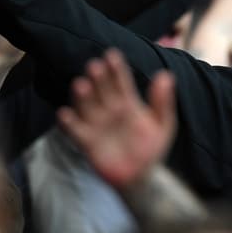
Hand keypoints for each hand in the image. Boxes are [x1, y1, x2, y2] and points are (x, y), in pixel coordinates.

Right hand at [57, 49, 176, 192]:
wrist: (142, 177)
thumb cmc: (153, 148)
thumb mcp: (163, 124)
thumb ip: (162, 102)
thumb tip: (166, 74)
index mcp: (129, 103)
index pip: (121, 82)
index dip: (116, 69)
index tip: (112, 55)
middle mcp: (110, 110)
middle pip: (102, 90)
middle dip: (98, 78)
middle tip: (95, 66)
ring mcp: (97, 124)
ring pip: (87, 106)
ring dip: (83, 96)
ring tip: (81, 84)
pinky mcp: (87, 141)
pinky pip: (75, 130)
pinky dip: (68, 122)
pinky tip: (65, 114)